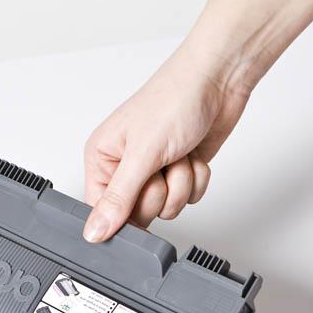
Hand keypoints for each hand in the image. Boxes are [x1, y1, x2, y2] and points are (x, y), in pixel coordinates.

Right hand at [82, 47, 249, 241]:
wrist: (218, 81)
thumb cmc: (174, 100)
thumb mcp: (141, 154)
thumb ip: (118, 198)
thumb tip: (93, 232)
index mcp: (103, 158)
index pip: (101, 210)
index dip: (122, 214)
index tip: (140, 197)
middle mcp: (125, 166)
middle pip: (137, 214)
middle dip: (158, 192)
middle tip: (161, 165)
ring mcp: (155, 171)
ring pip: (167, 208)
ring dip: (180, 183)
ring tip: (178, 153)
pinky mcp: (180, 173)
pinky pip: (189, 199)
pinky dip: (196, 179)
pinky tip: (192, 153)